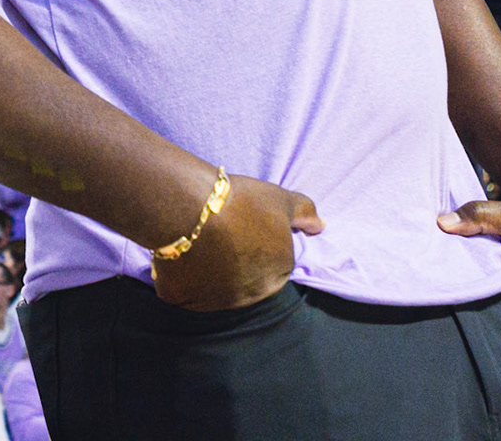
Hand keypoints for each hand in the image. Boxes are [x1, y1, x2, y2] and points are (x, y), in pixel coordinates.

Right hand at [151, 174, 322, 311]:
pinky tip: (179, 256)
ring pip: (216, 291)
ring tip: (198, 243)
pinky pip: (184, 293)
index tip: (244, 228)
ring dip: (212, 275)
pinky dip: (183, 279)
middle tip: (221, 236)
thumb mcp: (279, 198)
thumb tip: (321, 226)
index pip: (276, 265)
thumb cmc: (239, 202)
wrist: (189, 208)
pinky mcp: (183, 301)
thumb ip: (305, 213)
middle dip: (238, 265)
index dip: (260, 245)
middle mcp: (250, 296)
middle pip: (247, 282)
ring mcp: (215, 302)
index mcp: (278, 273)